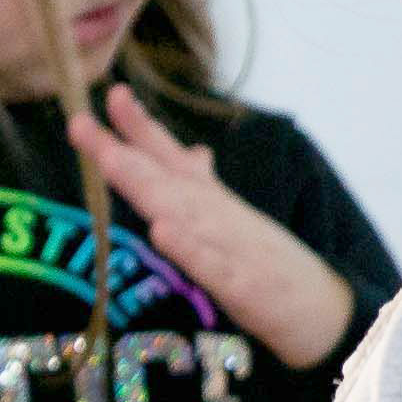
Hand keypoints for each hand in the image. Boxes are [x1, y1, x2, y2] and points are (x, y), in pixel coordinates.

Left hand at [69, 86, 355, 369]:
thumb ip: (202, 185)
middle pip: (162, 178)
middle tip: (81, 124)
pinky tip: (162, 230)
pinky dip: (187, 247)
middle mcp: (215, 214)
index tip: (112, 93)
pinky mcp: (243, 285)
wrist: (320, 307)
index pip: (167, 156)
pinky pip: (211, 265)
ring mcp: (230, 246)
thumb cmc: (266, 262)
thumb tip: (186, 151)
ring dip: (146, 185)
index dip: (138, 126)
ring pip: (182, 211)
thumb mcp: (229, 218)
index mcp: (206, 200)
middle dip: (121, 151)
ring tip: (112, 161)